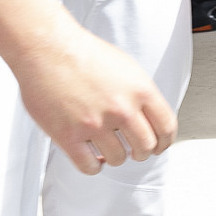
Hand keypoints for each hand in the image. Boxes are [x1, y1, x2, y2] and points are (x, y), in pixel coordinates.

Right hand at [12, 30, 176, 172]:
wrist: (48, 48)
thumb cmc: (83, 53)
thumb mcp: (126, 67)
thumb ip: (140, 94)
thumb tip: (150, 117)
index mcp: (140, 90)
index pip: (166, 128)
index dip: (165, 142)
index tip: (160, 146)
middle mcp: (121, 109)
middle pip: (145, 147)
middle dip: (141, 152)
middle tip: (134, 150)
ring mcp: (95, 124)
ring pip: (118, 159)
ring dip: (115, 157)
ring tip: (107, 148)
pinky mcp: (69, 136)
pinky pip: (89, 167)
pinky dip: (93, 166)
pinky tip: (91, 157)